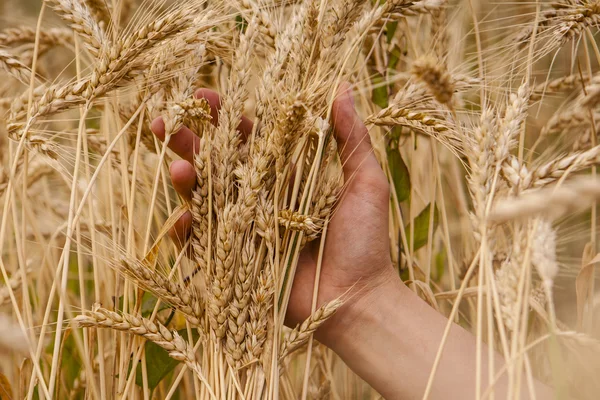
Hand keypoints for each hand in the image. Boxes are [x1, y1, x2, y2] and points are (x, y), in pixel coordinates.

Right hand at [150, 83, 396, 344]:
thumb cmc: (365, 240)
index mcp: (285, 173)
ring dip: (184, 180)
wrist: (358, 298)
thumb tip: (341, 86)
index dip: (224, 116)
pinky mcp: (235, 259)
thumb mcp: (364, 182)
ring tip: (178, 167)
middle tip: (165, 121)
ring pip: (202, 197)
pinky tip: (182, 219)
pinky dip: (186, 231)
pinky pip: (200, 243)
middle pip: (215, 162)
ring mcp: (244, 227)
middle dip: (188, 140)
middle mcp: (259, 196)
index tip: (202, 94)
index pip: (247, 137)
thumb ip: (351, 137)